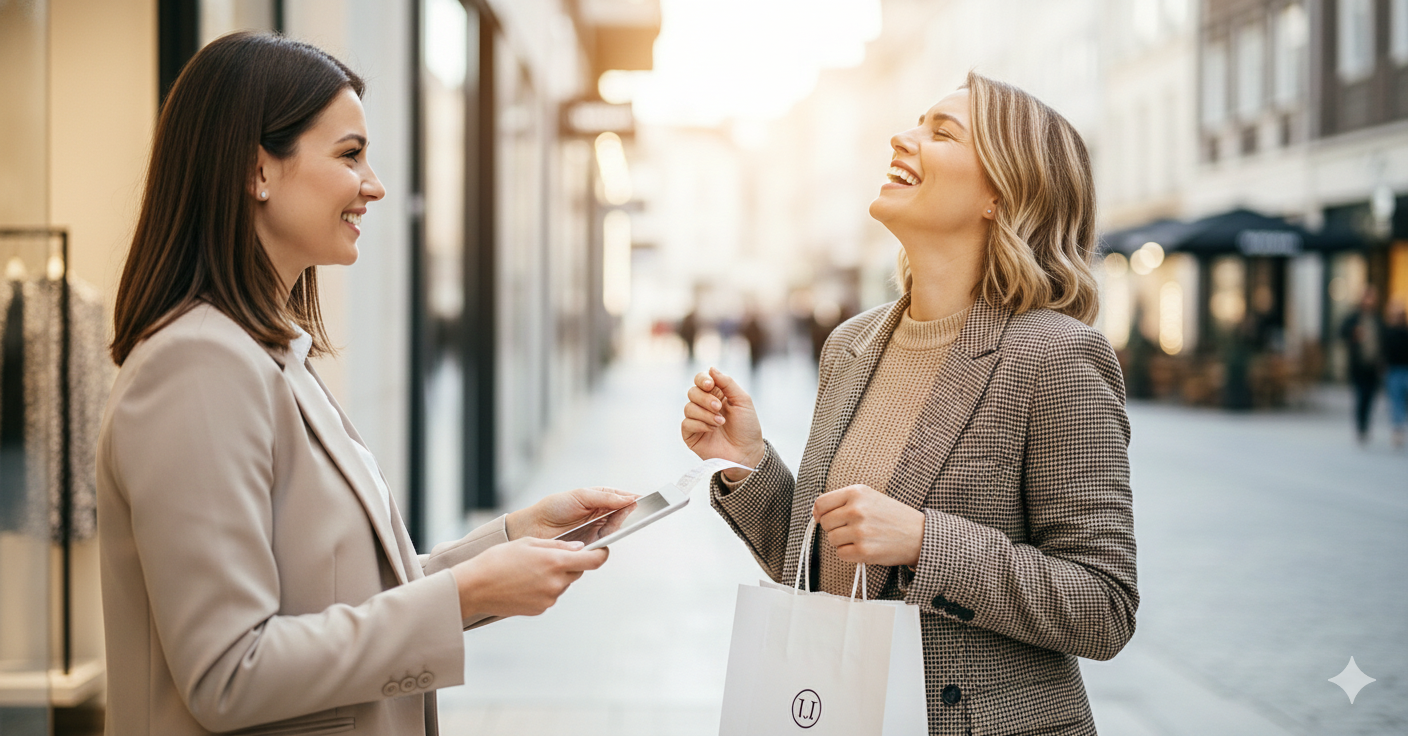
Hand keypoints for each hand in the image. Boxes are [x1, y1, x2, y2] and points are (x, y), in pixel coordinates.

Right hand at [450, 537, 608, 618]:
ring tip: (529, 570)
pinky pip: (551, 595)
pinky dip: (544, 588)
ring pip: (563, 583)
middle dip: (570, 563)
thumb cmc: (498, 560)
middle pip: (577, 571)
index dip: (601, 554)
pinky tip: (525, 583)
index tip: (601, 549)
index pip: (594, 560)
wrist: (475, 587)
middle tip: (549, 557)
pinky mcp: (540, 609)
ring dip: (555, 576)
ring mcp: (549, 598)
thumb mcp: (529, 543)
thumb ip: (558, 545)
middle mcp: (557, 582)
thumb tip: (579, 548)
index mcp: (556, 562)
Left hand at [505, 487, 636, 539]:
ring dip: (620, 525)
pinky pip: (606, 543)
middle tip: (635, 510)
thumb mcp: (580, 496)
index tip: (645, 499)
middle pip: (622, 514)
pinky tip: (610, 534)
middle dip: (629, 512)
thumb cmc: (553, 508)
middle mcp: (599, 515)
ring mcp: (596, 530)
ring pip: (616, 528)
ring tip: (622, 520)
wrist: (533, 527)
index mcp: (598, 498)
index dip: (632, 498)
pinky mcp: (591, 545)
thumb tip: (627, 498)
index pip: (621, 497)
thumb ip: (604, 497)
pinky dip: (609, 539)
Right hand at [681, 367, 764, 481]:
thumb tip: (711, 369)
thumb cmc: (747, 427)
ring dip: (705, 414)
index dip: (702, 379)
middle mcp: (704, 405)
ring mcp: (697, 420)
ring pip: (688, 407)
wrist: (747, 452)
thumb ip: (727, 383)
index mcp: (716, 394)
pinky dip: (699, 424)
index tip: (710, 385)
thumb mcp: (742, 401)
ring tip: (720, 423)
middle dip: (705, 399)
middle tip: (719, 408)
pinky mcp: (691, 435)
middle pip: (692, 392)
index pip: (701, 380)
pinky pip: (686, 423)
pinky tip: (711, 430)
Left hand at [813, 485, 924, 566]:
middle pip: (824, 523)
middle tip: (852, 528)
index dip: (819, 513)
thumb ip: (844, 501)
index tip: (823, 518)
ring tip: (860, 538)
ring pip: (831, 539)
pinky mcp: (864, 551)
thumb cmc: (893, 516)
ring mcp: (860, 531)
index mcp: (856, 493)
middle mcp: (856, 510)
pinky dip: (849, 554)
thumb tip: (816, 512)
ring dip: (842, 542)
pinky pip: (841, 554)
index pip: (821, 503)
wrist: (919, 534)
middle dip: (834, 528)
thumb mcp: (870, 497)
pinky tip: (863, 548)